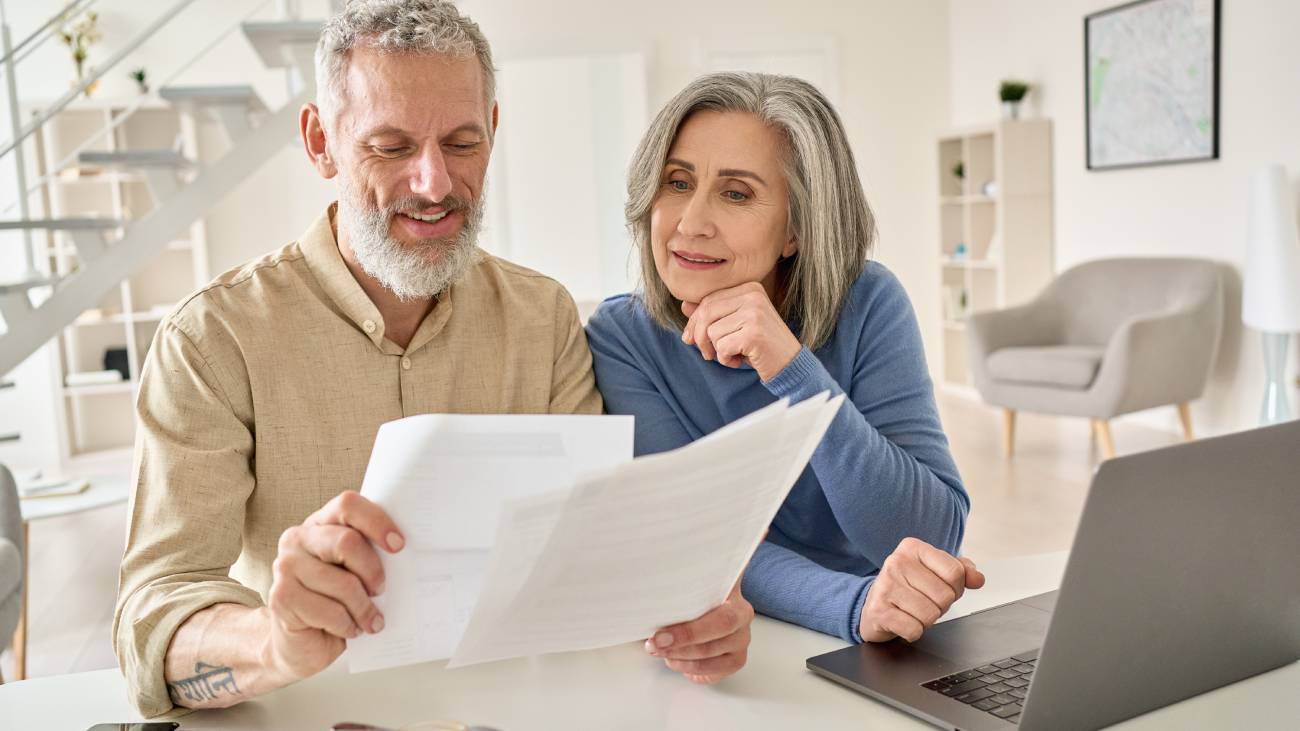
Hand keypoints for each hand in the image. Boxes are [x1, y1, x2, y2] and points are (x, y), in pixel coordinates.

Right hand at [264, 490, 403, 682]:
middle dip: (372, 571)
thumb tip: (408, 553)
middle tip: (380, 590)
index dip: (377, 522)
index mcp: (320, 523)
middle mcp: (297, 538)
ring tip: (370, 620)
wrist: (301, 643)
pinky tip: (348, 629)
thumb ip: (369, 555)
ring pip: (343, 583)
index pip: (348, 505)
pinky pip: (330, 611)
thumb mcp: (356, 572)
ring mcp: (285, 567)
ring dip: (364, 608)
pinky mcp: (281, 597)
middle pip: (347, 542)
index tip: (399, 545)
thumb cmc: (337, 602)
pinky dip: (348, 625)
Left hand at [644, 582, 753, 683]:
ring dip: (682, 659)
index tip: (660, 636)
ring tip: (661, 653)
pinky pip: (715, 672)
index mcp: (732, 590)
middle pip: (715, 637)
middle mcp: (742, 615)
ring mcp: (741, 639)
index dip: (688, 631)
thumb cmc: (692, 593)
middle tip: (654, 645)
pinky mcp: (735, 659)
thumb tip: (647, 597)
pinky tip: (675, 661)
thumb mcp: (685, 583)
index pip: (718, 616)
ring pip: (713, 657)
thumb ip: (674, 586)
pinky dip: (692, 670)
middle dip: (681, 644)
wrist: (707, 600)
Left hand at [680, 282, 801, 381]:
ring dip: (717, 351)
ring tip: (735, 354)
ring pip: (711, 332)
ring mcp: (755, 313)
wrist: (790, 364)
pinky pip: (722, 347)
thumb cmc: (759, 345)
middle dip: (700, 338)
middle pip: (706, 314)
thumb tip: (684, 305)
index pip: (708, 300)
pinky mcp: (754, 333)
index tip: (691, 340)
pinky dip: (726, 359)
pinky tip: (741, 360)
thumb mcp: (735, 325)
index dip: (694, 322)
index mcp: (749, 288)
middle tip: (708, 354)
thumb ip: (713, 314)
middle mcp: (753, 295)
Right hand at [860, 537, 984, 642]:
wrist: (873, 606)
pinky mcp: (878, 610)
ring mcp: (885, 586)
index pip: (955, 572)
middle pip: (945, 596)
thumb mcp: (935, 571)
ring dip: (926, 620)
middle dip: (940, 606)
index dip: (956, 588)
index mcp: (913, 548)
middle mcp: (896, 562)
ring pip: (931, 615)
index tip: (940, 588)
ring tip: (912, 611)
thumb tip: (978, 579)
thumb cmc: (908, 587)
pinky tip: (903, 621)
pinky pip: (914, 629)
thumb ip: (961, 570)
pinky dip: (913, 631)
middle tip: (923, 601)